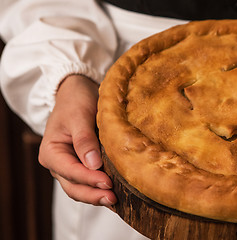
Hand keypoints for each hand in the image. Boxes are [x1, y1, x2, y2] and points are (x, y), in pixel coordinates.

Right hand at [39, 75, 116, 206]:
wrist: (77, 93)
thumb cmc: (76, 101)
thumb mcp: (79, 116)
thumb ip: (84, 140)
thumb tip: (94, 165)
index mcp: (51, 152)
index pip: (70, 171)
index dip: (89, 179)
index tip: (108, 182)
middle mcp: (58, 164)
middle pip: (74, 186)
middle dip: (93, 194)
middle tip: (113, 199)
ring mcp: (70, 166)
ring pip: (81, 188)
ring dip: (96, 195)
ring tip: (115, 200)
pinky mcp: (83, 165)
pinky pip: (89, 181)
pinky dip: (99, 188)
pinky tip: (114, 193)